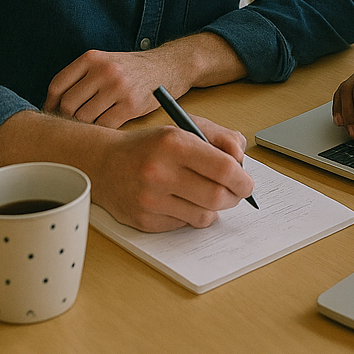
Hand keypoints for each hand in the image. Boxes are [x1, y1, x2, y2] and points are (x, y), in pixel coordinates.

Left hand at [44, 48, 182, 127]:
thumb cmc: (132, 68)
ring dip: (86, 126)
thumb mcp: (105, 61)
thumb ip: (81, 77)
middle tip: (72, 123)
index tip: (53, 113)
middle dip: (68, 117)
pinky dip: (102, 130)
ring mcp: (118, 88)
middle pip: (68, 105)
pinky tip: (107, 125)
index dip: (50, 103)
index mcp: (92, 58)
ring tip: (92, 124)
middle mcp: (104, 71)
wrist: (169, 66)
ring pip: (84, 118)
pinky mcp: (132, 105)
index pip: (57, 85)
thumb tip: (53, 106)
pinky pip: (104, 126)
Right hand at [94, 116, 254, 231]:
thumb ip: (221, 138)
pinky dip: (191, 215)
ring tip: (209, 195)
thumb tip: (241, 159)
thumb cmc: (152, 145)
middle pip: (217, 196)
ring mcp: (150, 200)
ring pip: (203, 215)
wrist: (106, 163)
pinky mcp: (143, 221)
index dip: (242, 179)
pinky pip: (184, 225)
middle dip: (234, 196)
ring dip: (214, 208)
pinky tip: (183, 201)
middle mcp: (160, 172)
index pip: (224, 168)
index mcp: (174, 143)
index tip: (247, 183)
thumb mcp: (186, 128)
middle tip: (235, 192)